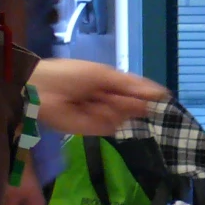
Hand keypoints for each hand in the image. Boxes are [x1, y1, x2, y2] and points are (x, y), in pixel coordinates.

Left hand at [29, 59, 169, 136]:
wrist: (41, 90)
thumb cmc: (70, 75)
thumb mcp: (103, 75)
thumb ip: (130, 85)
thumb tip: (160, 93)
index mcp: (112, 84)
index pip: (138, 91)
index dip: (149, 94)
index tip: (164, 97)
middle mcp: (111, 100)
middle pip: (133, 105)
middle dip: (129, 101)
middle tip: (110, 95)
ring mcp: (104, 116)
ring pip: (123, 115)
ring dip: (112, 107)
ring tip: (93, 99)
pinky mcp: (96, 129)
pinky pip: (111, 125)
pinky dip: (103, 117)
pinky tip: (90, 110)